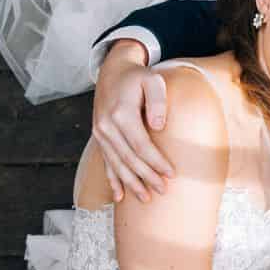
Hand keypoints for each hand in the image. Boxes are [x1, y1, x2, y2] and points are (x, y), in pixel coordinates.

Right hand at [91, 40, 173, 202]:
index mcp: (121, 114)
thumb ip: (158, 101)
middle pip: (129, 159)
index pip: (141, 145)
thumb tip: (158, 126)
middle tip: (163, 191)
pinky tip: (119, 196)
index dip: (156, 162)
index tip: (171, 174)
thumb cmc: (137, 77)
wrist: (112, 71)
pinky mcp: (99, 137)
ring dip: (131, 183)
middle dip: (146, 177)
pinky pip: (105, 163)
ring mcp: (100, 133)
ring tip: (146, 198)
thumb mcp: (152, 80)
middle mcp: (107, 126)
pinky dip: (112, 180)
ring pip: (116, 164)